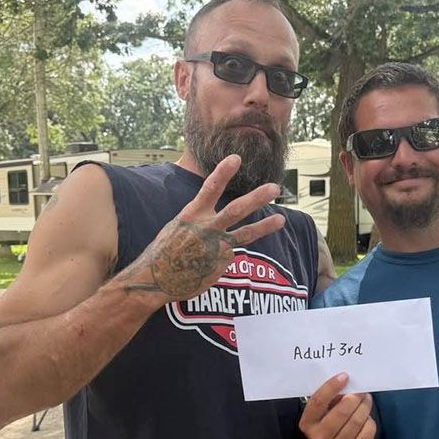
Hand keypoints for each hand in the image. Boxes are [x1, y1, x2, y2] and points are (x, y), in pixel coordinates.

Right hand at [122, 155, 285, 300]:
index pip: (209, 188)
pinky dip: (222, 256)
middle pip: (237, 209)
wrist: (156, 280)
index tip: (236, 158)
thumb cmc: (165, 251)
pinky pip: (228, 254)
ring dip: (265, 226)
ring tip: (282, 220)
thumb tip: (218, 220)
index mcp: (191, 214)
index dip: (223, 172)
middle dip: (257, 198)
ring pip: (245, 234)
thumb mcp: (177, 226)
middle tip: (274, 188)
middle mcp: (206, 228)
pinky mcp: (221, 264)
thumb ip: (200, 219)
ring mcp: (216, 247)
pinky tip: (208, 262)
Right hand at [299, 373, 375, 438]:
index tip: (345, 376)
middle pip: (341, 412)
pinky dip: (369, 422)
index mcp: (308, 423)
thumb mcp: (322, 413)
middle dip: (355, 398)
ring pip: (357, 422)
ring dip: (364, 407)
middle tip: (362, 391)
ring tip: (366, 400)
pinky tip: (367, 418)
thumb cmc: (327, 426)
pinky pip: (367, 432)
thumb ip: (329, 399)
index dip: (331, 387)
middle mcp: (319, 438)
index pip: (318, 402)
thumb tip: (348, 382)